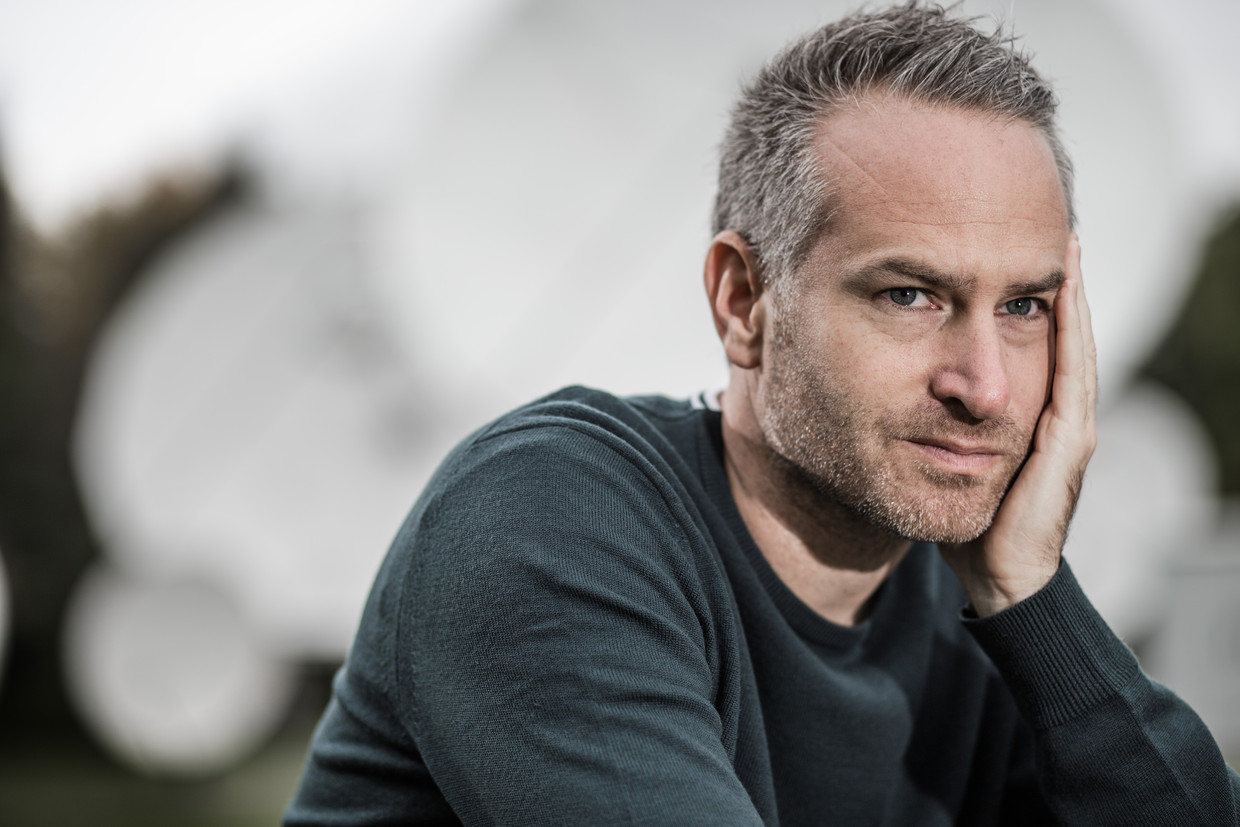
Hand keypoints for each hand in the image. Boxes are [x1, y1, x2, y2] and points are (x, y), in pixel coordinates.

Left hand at [939, 234, 1096, 616]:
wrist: (1000, 579)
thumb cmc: (969, 523)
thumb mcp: (942, 459)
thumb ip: (929, 425)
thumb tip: (885, 393)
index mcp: (1026, 415)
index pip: (1032, 341)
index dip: (1024, 296)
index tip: (1008, 248)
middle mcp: (1056, 412)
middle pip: (1057, 332)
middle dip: (1052, 281)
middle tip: (1046, 225)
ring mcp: (1069, 425)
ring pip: (1072, 343)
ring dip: (1070, 292)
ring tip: (1063, 242)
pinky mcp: (1070, 441)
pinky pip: (1072, 373)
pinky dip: (1070, 330)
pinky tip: (1064, 292)